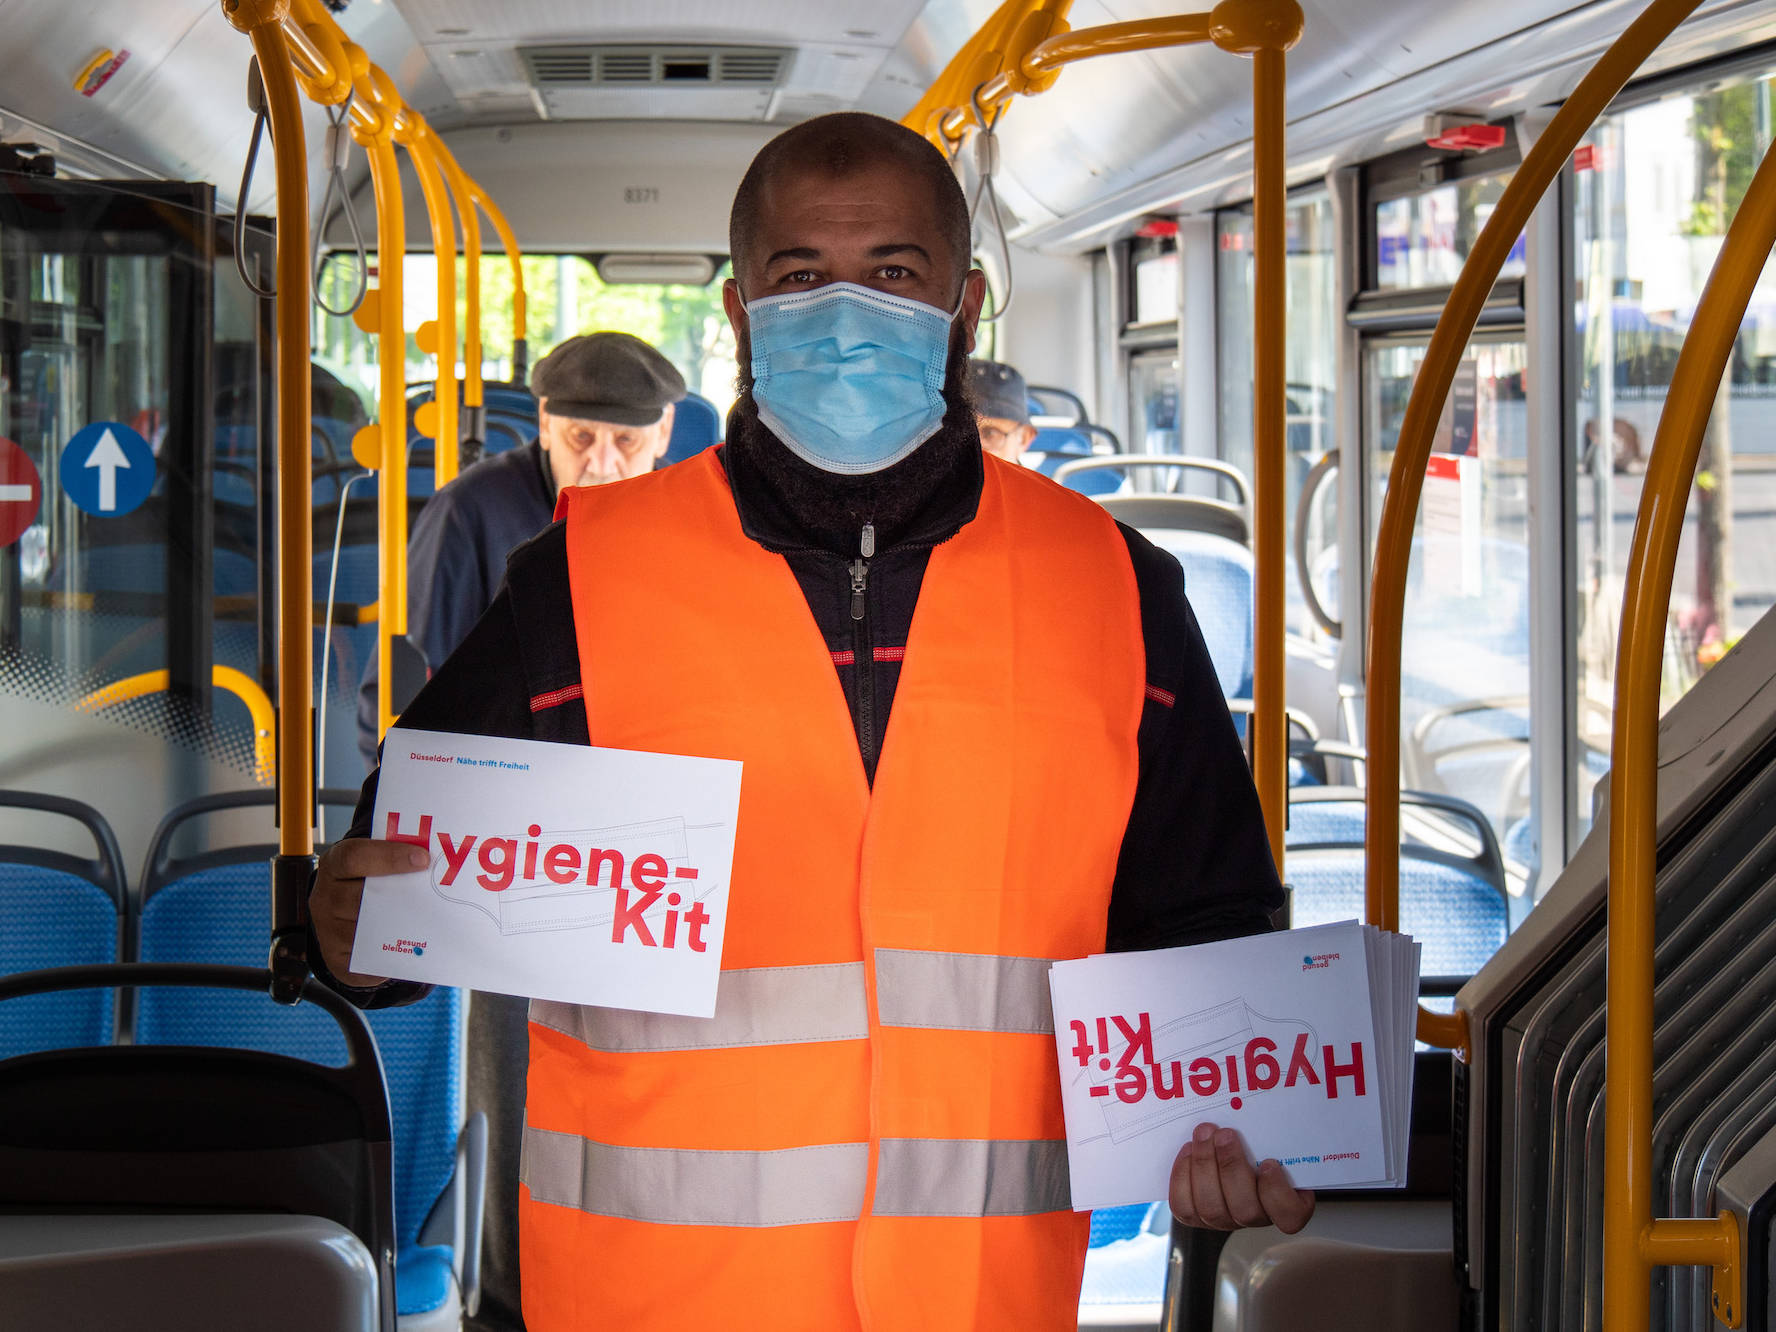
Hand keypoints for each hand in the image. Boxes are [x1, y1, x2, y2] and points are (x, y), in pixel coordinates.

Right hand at [310, 837, 427, 986]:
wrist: (343, 916)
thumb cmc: (369, 883)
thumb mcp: (375, 864)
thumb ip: (398, 861)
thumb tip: (442, 863)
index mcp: (334, 866)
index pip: (353, 857)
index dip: (389, 857)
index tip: (423, 859)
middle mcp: (325, 898)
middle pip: (358, 897)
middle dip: (399, 896)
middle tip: (434, 897)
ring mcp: (328, 931)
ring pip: (365, 932)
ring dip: (399, 930)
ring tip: (431, 925)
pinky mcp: (336, 960)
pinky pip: (366, 965)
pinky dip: (391, 961)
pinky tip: (414, 954)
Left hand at [1169, 1122, 1314, 1233]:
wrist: (1229, 1150)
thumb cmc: (1261, 1146)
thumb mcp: (1277, 1141)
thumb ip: (1277, 1136)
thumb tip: (1269, 1112)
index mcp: (1285, 1205)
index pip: (1289, 1216)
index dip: (1277, 1193)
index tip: (1270, 1163)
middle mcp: (1255, 1218)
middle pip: (1245, 1210)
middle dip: (1231, 1167)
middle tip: (1225, 1134)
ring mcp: (1224, 1220)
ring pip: (1211, 1208)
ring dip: (1204, 1165)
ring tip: (1203, 1133)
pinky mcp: (1194, 1216)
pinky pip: (1184, 1205)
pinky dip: (1183, 1174)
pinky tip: (1189, 1148)